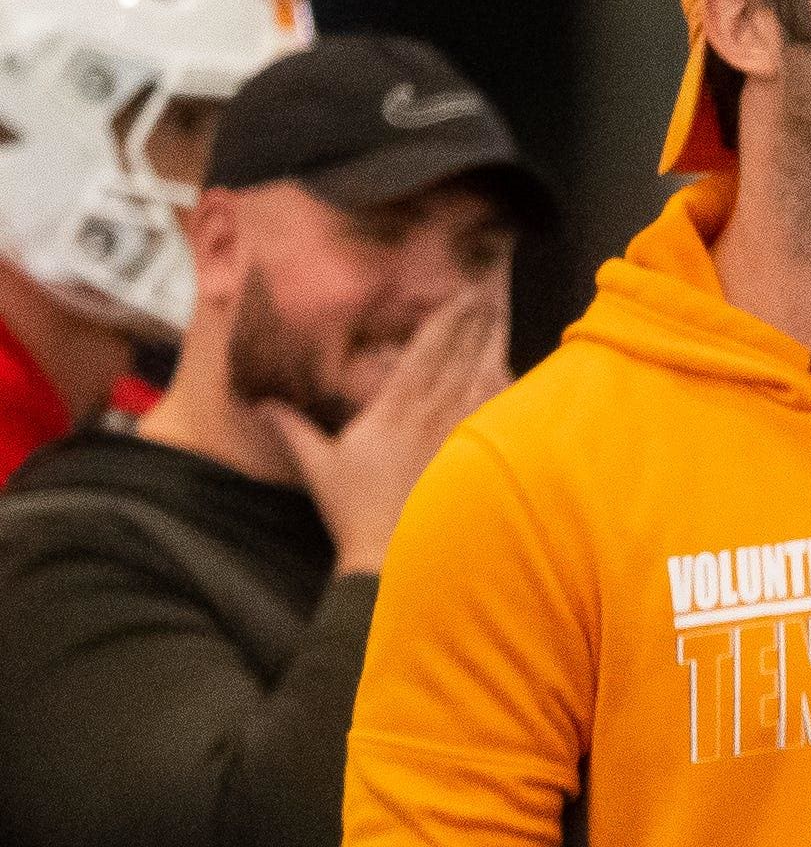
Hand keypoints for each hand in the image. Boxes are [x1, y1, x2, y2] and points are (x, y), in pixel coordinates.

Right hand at [268, 283, 509, 573]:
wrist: (390, 556)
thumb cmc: (355, 512)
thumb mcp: (318, 466)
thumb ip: (291, 429)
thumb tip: (260, 403)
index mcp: (393, 412)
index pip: (424, 354)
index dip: (445, 321)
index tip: (460, 294)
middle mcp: (429, 418)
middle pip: (458, 358)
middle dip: (474, 322)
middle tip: (490, 291)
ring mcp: (455, 437)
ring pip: (482, 379)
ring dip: (493, 345)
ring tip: (502, 317)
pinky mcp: (472, 458)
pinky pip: (495, 414)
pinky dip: (505, 387)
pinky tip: (513, 368)